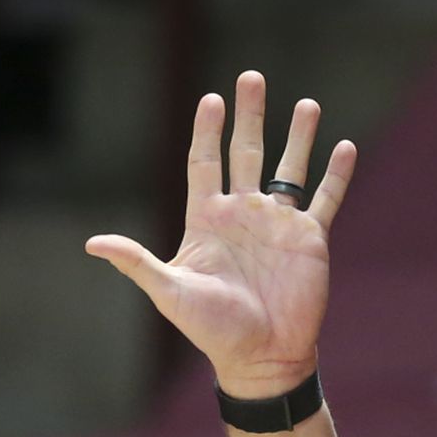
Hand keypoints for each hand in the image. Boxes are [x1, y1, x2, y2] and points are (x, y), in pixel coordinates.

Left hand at [86, 70, 354, 397]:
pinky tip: (344, 145)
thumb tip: (91, 244)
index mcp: (207, 222)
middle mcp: (242, 217)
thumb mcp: (170, 292)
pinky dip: (336, 173)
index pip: (204, 164)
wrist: (260, 358)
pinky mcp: (310, 239)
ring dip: (297, 136)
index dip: (206, 132)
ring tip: (305, 104)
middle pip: (245, 154)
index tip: (210, 99)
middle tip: (251, 78)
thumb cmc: (212, 330)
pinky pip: (325, 198)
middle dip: (248, 117)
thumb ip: (136, 263)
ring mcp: (277, 225)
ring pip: (289, 169)